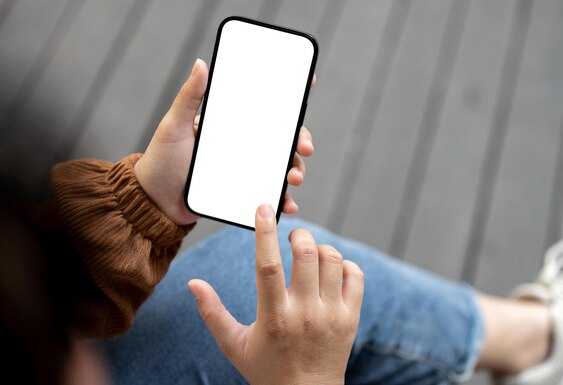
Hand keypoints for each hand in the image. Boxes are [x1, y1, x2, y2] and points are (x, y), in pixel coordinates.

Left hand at [134, 59, 315, 224]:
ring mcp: (247, 170)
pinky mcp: (245, 194)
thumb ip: (188, 97)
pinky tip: (288, 204)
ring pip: (282, 166)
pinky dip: (282, 199)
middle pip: (283, 138)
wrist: (154, 203)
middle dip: (301, 140)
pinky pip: (269, 195)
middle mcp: (244, 145)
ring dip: (296, 170)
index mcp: (232, 125)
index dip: (289, 97)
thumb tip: (201, 63)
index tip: (307, 84)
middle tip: (306, 147)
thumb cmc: (161, 161)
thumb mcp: (174, 126)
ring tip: (293, 179)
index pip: (265, 108)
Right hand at [188, 204, 363, 384]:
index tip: (263, 207)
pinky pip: (356, 276)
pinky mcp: (351, 317)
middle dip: (298, 234)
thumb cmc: (266, 369)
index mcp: (274, 317)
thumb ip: (212, 312)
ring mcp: (332, 314)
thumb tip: (193, 282)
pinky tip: (330, 269)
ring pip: (332, 260)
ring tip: (309, 254)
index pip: (267, 265)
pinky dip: (344, 264)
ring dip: (320, 247)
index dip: (264, 232)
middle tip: (292, 235)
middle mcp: (305, 313)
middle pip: (306, 254)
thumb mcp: (233, 344)